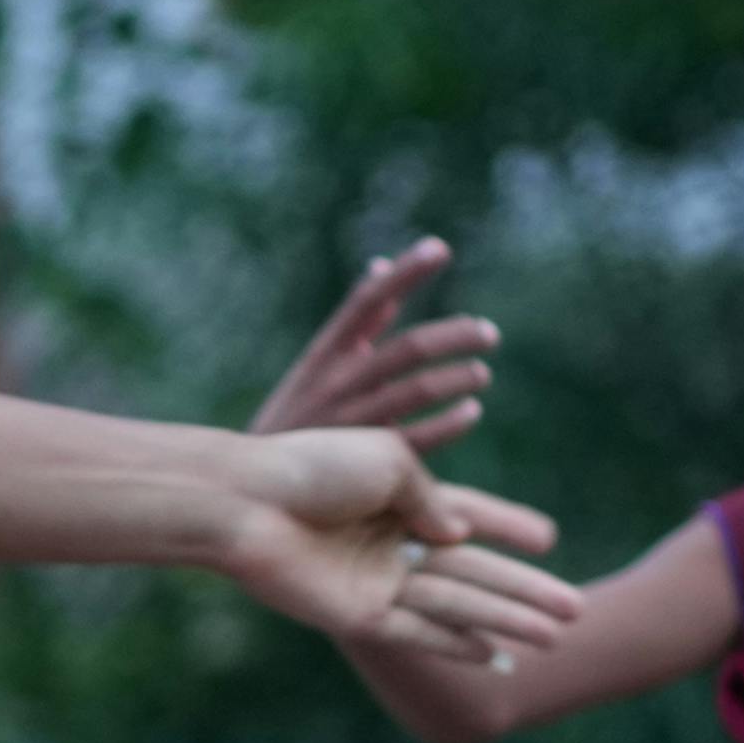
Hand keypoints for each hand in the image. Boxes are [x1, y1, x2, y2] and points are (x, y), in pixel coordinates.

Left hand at [222, 431, 578, 663]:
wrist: (245, 501)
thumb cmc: (311, 467)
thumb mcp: (387, 460)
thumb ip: (430, 498)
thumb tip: (458, 537)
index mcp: (396, 499)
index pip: (469, 518)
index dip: (509, 529)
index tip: (550, 540)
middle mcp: (388, 545)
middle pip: (472, 573)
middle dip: (524, 591)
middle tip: (574, 611)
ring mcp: (374, 583)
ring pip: (454, 607)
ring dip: (505, 620)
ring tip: (556, 634)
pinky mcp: (355, 616)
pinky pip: (415, 635)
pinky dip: (453, 645)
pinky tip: (495, 656)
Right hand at [248, 237, 498, 453]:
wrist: (254, 494)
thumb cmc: (295, 424)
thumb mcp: (314, 369)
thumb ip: (355, 324)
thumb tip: (381, 267)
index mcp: (324, 356)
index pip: (367, 300)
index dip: (406, 272)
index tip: (441, 249)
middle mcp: (336, 384)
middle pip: (408, 347)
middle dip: (455, 336)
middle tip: (489, 334)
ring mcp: (350, 423)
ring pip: (418, 389)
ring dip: (459, 378)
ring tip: (482, 373)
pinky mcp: (363, 463)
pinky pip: (420, 439)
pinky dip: (452, 423)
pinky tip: (471, 412)